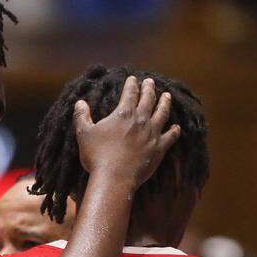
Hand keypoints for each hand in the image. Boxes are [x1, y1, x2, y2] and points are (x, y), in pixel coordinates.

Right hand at [73, 76, 179, 191]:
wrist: (115, 178)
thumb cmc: (97, 156)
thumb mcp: (84, 134)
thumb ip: (82, 116)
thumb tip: (79, 103)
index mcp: (123, 113)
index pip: (130, 93)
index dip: (131, 84)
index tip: (133, 78)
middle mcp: (141, 120)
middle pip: (148, 99)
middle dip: (149, 88)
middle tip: (150, 82)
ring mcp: (152, 134)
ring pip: (162, 113)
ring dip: (165, 103)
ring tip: (167, 96)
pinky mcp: (159, 149)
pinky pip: (170, 137)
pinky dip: (174, 131)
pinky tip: (176, 127)